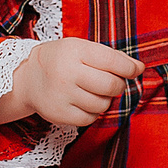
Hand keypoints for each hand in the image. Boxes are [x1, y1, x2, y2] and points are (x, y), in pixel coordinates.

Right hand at [0, 36, 144, 127]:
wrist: (28, 77)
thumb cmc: (63, 60)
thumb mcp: (82, 48)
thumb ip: (111, 57)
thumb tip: (139, 68)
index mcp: (75, 51)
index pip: (113, 61)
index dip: (130, 68)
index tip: (136, 70)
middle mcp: (67, 73)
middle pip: (111, 85)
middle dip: (118, 85)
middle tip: (112, 82)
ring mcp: (62, 95)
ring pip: (103, 104)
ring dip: (106, 99)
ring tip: (94, 91)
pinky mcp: (59, 114)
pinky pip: (90, 118)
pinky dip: (93, 112)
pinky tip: (84, 102)